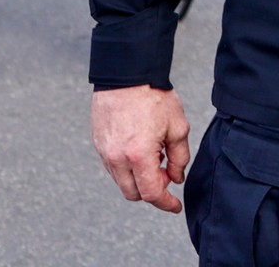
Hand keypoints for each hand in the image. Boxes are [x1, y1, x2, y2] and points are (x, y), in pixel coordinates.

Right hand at [91, 86, 191, 212]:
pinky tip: (140, 150)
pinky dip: (127, 168)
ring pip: (121, 181)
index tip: (175, 205)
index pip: (151, 193)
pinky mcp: (98, 144)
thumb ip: (180, 157)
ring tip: (154, 156)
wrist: (126, 74)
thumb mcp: (178, 126)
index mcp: (138, 155)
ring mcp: (104, 152)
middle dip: (152, 190)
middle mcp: (117, 158)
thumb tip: (176, 177)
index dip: (166, 203)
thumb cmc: (153, 96)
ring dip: (138, 178)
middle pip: (134, 193)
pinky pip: (112, 167)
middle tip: (166, 173)